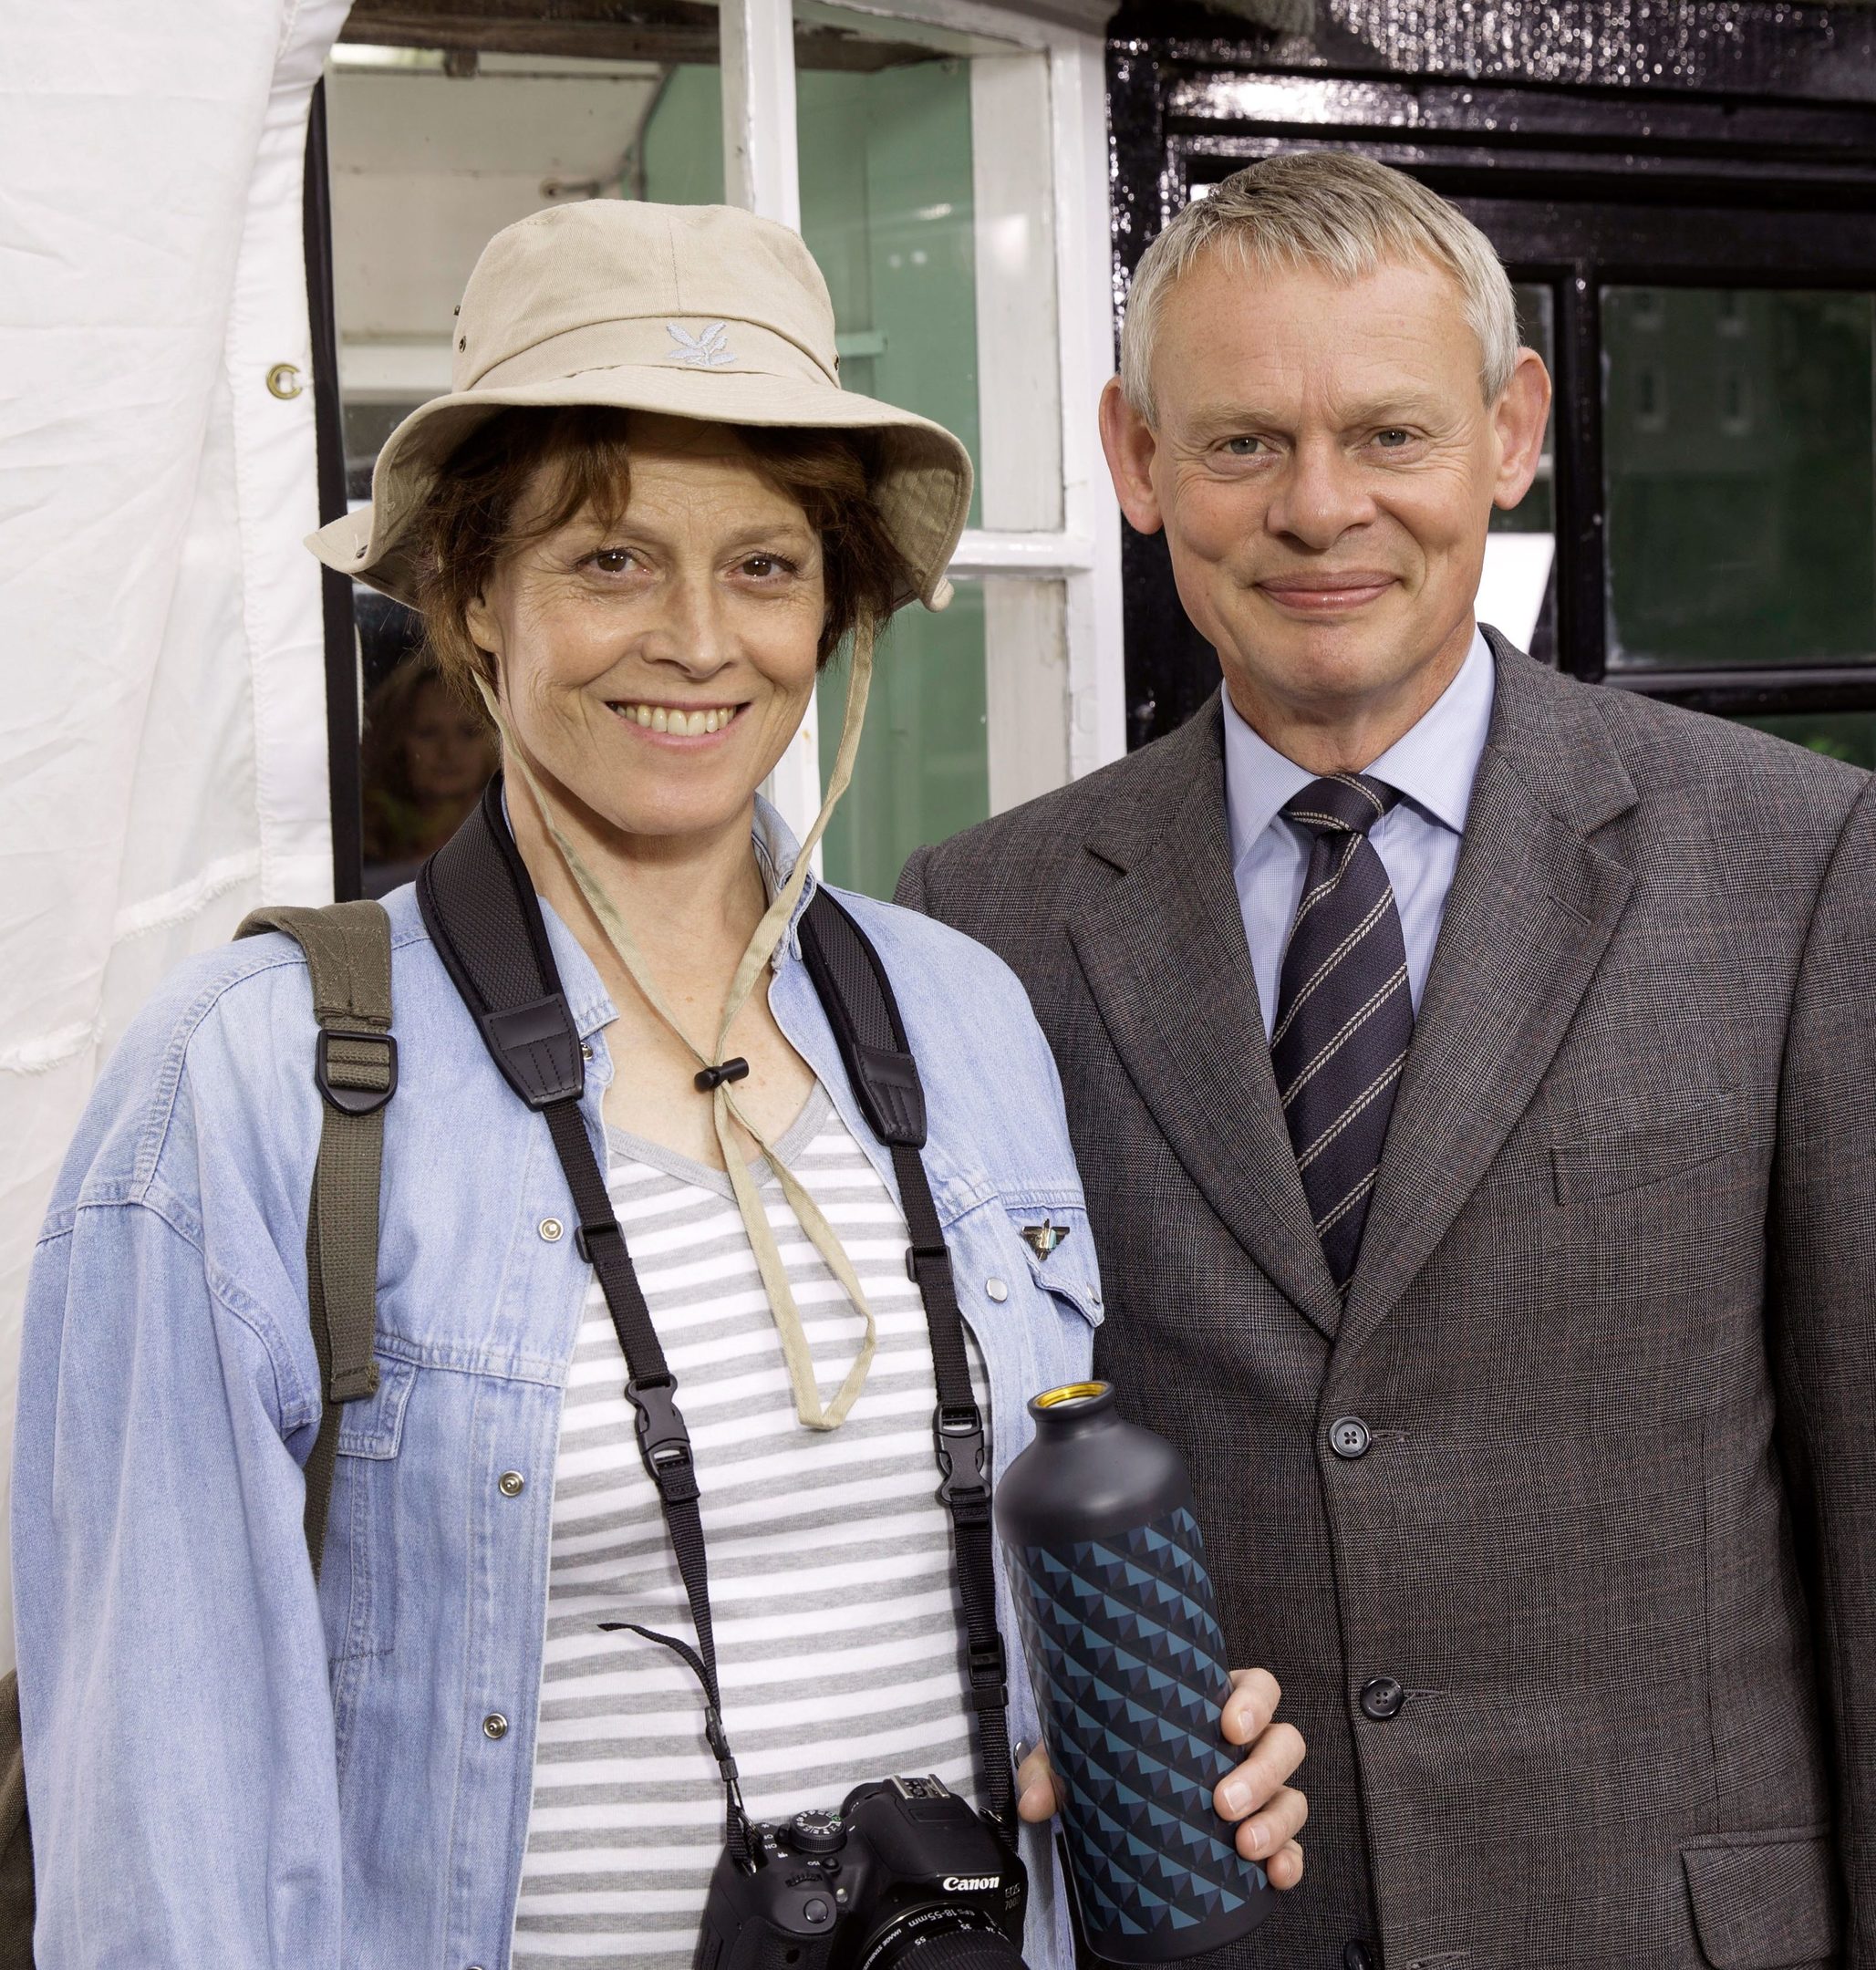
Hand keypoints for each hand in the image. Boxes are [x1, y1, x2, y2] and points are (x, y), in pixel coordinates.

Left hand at [1015, 1666, 1306, 1888]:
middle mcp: (1247, 1745)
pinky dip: (1289, 1861)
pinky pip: (1292, 1846)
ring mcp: (1261, 1790)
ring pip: (1292, 1794)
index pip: (1257, 1688)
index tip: (1229, 1725)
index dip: (1254, 1702)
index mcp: (1213, 1705)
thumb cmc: (1116, 1757)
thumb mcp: (1082, 1753)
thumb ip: (1051, 1769)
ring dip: (1276, 1820)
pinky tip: (1274, 1875)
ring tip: (1243, 1844)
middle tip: (1223, 1800)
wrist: (1124, 1808)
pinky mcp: (1265, 1834)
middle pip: (1284, 1742)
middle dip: (1262, 1771)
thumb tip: (1033, 1802)